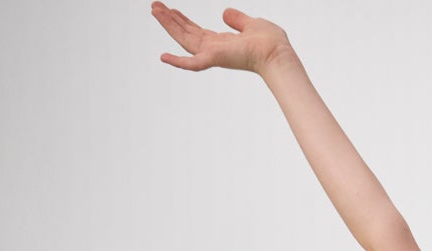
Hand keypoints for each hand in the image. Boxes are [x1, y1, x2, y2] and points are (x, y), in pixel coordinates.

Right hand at [151, 5, 291, 74]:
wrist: (277, 52)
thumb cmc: (271, 42)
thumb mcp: (251, 24)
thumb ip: (237, 19)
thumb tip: (225, 13)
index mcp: (223, 43)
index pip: (197, 31)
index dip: (183, 20)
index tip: (171, 9)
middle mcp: (216, 50)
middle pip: (187, 34)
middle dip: (170, 20)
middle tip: (154, 6)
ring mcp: (214, 55)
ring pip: (184, 40)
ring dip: (168, 25)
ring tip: (154, 10)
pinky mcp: (214, 58)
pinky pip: (193, 64)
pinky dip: (178, 62)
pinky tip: (163, 57)